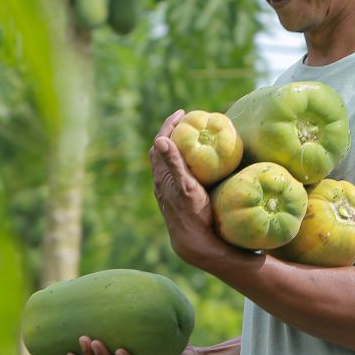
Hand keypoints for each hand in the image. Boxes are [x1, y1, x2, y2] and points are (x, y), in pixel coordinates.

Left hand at [149, 110, 231, 268]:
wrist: (194, 241)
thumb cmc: (193, 213)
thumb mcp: (186, 186)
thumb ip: (174, 162)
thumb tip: (160, 139)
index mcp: (163, 174)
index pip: (162, 141)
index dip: (170, 125)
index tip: (183, 113)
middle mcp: (161, 180)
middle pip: (162, 149)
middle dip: (172, 131)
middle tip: (187, 121)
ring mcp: (167, 189)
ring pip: (166, 161)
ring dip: (175, 145)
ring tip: (189, 136)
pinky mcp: (174, 196)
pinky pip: (173, 171)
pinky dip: (179, 158)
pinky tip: (191, 161)